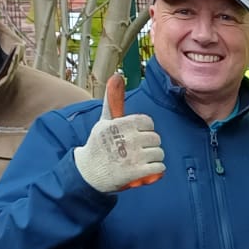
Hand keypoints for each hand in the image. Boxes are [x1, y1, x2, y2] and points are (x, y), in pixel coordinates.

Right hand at [74, 73, 164, 192]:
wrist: (89, 173)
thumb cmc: (99, 144)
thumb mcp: (104, 121)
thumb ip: (114, 100)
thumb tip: (117, 75)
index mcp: (121, 124)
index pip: (148, 123)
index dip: (144, 130)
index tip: (135, 136)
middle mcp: (127, 138)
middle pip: (155, 138)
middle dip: (149, 145)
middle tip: (137, 151)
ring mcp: (132, 156)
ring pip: (159, 153)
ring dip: (153, 158)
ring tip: (140, 160)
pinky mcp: (136, 172)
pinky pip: (159, 168)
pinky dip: (155, 170)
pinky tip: (145, 169)